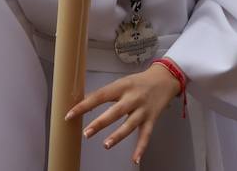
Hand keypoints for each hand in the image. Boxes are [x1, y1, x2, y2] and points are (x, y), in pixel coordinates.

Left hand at [65, 63, 180, 160]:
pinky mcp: (152, 119)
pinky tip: (135, 159)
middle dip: (101, 123)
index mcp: (123, 86)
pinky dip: (141, 148)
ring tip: (106, 145)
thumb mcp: (122, 82)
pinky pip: (146, 135)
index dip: (85, 105)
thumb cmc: (140, 81)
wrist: (166, 78)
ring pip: (130, 124)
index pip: (101, 95)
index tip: (70, 115)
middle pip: (116, 111)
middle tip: (87, 133)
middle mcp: (133, 98)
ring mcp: (143, 109)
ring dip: (118, 135)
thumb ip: (105, 93)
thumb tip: (82, 101)